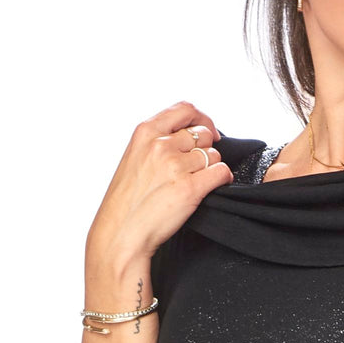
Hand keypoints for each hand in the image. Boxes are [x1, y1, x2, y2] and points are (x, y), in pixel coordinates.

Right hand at [86, 101, 231, 265]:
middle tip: (197, 167)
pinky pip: (221, 172)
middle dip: (206, 149)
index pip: (185, 109)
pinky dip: (223, 179)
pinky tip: (213, 186)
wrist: (120, 234)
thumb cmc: (127, 201)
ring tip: (195, 182)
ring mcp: (175, 166)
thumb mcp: (134, 158)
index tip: (208, 132)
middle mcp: (160, 145)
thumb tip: (191, 134)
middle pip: (203, 134)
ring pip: (213, 155)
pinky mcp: (189, 188)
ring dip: (211, 167)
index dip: (203, 119)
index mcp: (145, 133)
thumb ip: (157, 141)